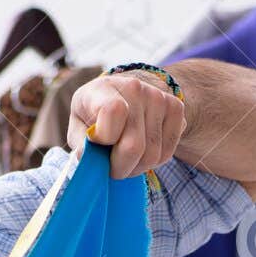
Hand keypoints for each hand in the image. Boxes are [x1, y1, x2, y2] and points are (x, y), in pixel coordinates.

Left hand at [66, 69, 188, 178]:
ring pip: (152, 155)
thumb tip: (90, 158)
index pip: (113, 112)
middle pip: (134, 146)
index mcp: (102, 89)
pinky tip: (142, 151)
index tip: (97, 143)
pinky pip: (167, 153)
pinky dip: (153, 162)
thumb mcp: (78, 126)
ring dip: (137, 167)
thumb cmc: (94, 116)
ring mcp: (158, 97)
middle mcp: (134, 88)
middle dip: (120, 168)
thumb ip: (81, 143)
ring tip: (125, 158)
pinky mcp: (176, 107)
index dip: (105, 138)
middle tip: (112, 167)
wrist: (123, 94)